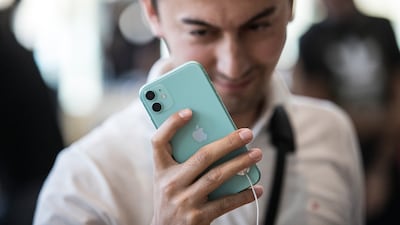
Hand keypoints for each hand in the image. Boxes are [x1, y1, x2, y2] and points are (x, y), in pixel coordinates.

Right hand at [150, 109, 262, 224]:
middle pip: (202, 156)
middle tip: (247, 133)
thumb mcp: (168, 179)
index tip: (189, 111)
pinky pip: (225, 202)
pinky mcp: (198, 218)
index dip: (171, 124)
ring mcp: (184, 201)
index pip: (159, 141)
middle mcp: (170, 184)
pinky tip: (256, 188)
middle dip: (228, 142)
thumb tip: (218, 140)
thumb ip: (184, 160)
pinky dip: (243, 194)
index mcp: (160, 170)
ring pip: (217, 176)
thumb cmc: (172, 198)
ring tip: (256, 154)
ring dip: (240, 164)